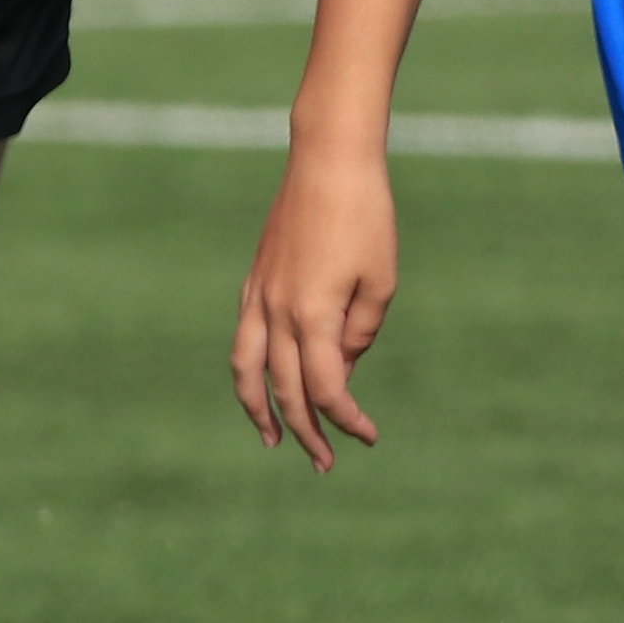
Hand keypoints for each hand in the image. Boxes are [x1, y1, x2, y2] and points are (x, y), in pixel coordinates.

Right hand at [230, 138, 404, 470]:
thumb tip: (340, 369)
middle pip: (286, 391)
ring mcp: (259, 296)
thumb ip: (359, 333)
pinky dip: (249, 371)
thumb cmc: (366, 216)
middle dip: (306, 432)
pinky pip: (244, 339)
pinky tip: (262, 382)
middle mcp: (278, 312)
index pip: (326, 389)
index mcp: (313, 316)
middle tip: (325, 463)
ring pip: (248, 370)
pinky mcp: (254, 281)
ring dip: (257, 410)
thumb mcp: (379, 280)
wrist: (328, 159)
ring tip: (271, 440)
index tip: (369, 436)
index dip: (347, 420)